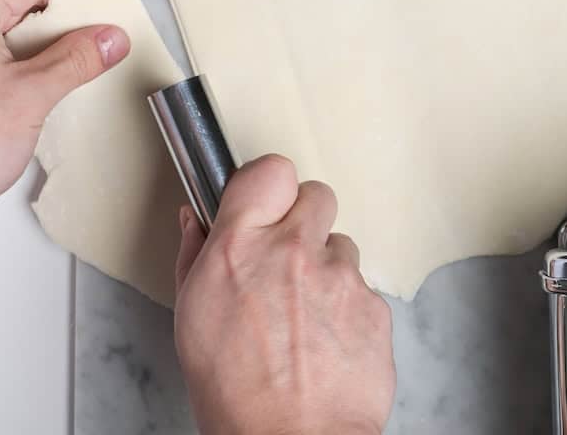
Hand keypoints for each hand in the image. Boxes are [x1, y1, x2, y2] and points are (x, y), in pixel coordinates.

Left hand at [0, 0, 128, 283]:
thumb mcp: (33, 96)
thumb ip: (77, 59)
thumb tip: (107, 38)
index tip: (99, 22)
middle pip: (18, 2)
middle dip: (58, 28)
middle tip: (87, 53)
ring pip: (4, 33)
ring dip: (38, 54)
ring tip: (56, 82)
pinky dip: (16, 72)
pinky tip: (31, 99)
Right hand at [174, 155, 395, 434]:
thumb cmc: (236, 395)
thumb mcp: (192, 320)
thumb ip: (197, 257)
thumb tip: (197, 221)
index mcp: (240, 249)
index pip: (270, 171)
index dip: (270, 185)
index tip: (266, 202)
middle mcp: (293, 252)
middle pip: (317, 195)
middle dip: (305, 220)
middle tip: (290, 256)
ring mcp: (340, 275)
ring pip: (342, 245)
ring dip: (327, 268)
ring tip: (304, 315)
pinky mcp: (373, 302)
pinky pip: (362, 287)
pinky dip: (348, 306)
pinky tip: (327, 340)